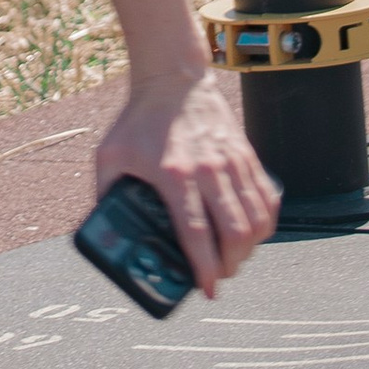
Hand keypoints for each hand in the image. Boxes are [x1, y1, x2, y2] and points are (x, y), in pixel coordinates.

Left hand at [94, 72, 278, 298]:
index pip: (196, 233)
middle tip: (219, 275)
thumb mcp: (110, 155)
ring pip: (256, 220)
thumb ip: (103, 193)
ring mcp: (231, 162)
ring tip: (234, 258)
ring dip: (249, 249)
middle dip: (230, 266)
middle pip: (234, 233)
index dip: (204, 268)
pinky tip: (252, 233)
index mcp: (173, 174)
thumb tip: (102, 230)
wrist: (172, 78)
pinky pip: (266, 199)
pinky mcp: (246, 156)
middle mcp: (208, 170)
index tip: (207, 290)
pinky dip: (264, 224)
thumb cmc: (139, 118)